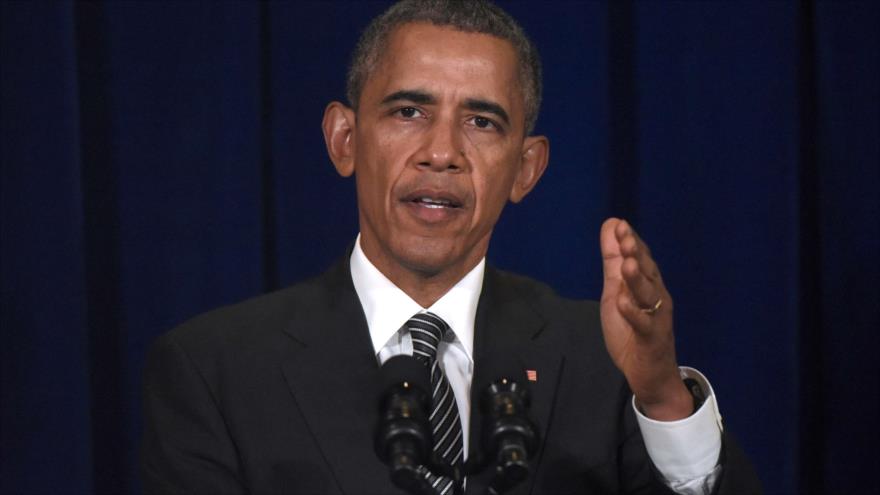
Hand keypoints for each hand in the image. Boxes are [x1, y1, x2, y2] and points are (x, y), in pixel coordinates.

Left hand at [599, 218, 691, 420]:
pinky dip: (633, 313)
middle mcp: (656, 297)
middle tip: (625, 237)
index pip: (641, 259)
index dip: (631, 242)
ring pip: (648, 295)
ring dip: (637, 280)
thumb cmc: (632, 329)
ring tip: (626, 265)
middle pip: (647, 273)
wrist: (649, 372)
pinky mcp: (651, 338)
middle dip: (636, 254)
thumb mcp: (616, 291)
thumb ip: (613, 262)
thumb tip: (611, 226)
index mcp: (647, 285)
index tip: (619, 225)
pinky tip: (623, 302)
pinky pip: (644, 324)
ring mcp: (656, 317)